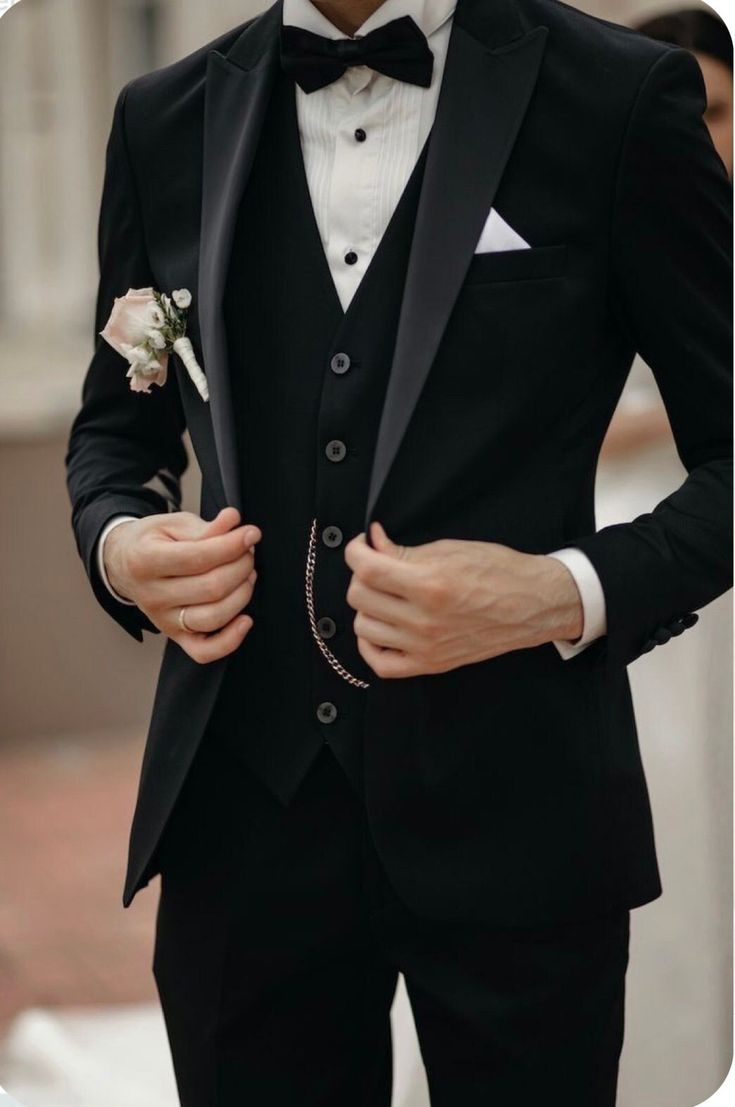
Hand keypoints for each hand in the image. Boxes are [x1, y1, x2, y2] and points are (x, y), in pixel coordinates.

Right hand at [104, 507, 260, 663]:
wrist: (124, 564)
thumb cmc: (152, 542)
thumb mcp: (172, 524)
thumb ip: (205, 527)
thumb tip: (232, 521)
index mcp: (145, 561)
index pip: (197, 557)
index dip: (231, 545)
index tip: (251, 534)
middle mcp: (152, 596)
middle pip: (211, 588)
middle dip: (241, 566)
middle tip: (248, 553)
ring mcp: (163, 620)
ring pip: (213, 617)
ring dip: (242, 595)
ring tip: (246, 575)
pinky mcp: (175, 636)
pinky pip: (205, 652)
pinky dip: (230, 640)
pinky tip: (245, 620)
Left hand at [345, 522, 582, 678]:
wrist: (532, 604)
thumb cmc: (497, 571)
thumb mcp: (449, 550)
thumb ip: (403, 551)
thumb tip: (372, 543)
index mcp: (430, 585)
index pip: (367, 569)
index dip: (355, 552)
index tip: (360, 546)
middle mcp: (425, 620)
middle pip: (360, 596)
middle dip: (362, 575)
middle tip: (378, 566)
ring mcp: (426, 646)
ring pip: (363, 626)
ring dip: (367, 606)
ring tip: (385, 594)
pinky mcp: (431, 664)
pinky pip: (380, 663)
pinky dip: (371, 644)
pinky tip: (381, 626)